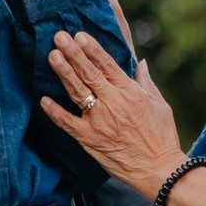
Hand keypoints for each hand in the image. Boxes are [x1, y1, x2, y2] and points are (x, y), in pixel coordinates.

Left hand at [40, 31, 183, 196]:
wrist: (158, 170)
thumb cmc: (162, 137)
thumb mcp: (159, 104)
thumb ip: (145, 82)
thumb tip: (140, 62)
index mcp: (130, 92)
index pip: (107, 65)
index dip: (92, 49)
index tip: (80, 35)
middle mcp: (113, 103)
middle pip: (89, 73)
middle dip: (73, 53)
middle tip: (59, 37)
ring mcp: (99, 121)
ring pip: (77, 92)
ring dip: (64, 73)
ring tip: (52, 56)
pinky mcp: (89, 139)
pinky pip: (67, 123)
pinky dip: (55, 112)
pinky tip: (44, 100)